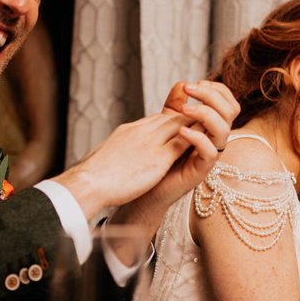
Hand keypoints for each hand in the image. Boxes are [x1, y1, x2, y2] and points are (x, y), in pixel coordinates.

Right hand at [52, 110, 194, 220]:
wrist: (88, 182)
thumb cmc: (92, 176)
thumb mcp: (105, 154)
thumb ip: (118, 150)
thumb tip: (116, 153)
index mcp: (129, 131)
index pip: (157, 120)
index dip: (173, 121)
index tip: (185, 123)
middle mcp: (142, 131)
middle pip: (172, 118)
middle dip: (190, 118)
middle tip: (206, 120)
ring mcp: (151, 142)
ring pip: (181, 125)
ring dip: (196, 125)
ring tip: (211, 129)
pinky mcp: (158, 158)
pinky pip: (184, 142)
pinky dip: (196, 139)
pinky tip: (207, 142)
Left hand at [153, 80, 239, 206]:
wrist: (151, 185)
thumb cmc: (162, 155)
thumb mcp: (168, 124)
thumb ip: (176, 106)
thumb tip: (181, 84)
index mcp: (212, 126)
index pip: (228, 102)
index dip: (216, 89)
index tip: (195, 83)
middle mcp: (215, 139)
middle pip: (231, 111)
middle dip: (212, 96)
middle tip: (190, 89)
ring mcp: (211, 154)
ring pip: (224, 130)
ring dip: (205, 114)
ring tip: (184, 110)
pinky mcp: (202, 170)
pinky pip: (210, 152)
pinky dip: (198, 138)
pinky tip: (181, 131)